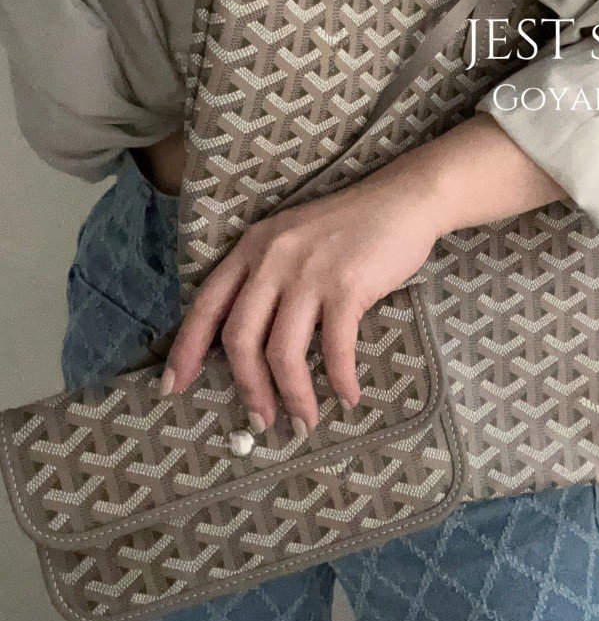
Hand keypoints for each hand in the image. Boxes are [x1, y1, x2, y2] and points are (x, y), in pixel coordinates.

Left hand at [160, 160, 440, 431]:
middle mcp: (273, 259)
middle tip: (261, 420)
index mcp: (253, 248)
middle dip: (248, 388)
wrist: (404, 199)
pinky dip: (340, 380)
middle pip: (240, 339)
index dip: (185, 350)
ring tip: (304, 421)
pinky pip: (335, 348)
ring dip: (293, 396)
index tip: (173, 387)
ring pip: (283, 352)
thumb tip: (249, 341)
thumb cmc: (350, 225)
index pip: (206, 305)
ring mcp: (309, 272)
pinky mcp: (348, 286)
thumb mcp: (292, 239)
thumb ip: (266, 276)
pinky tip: (348, 396)